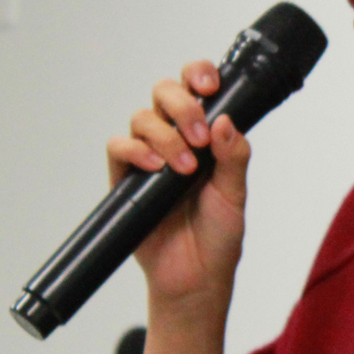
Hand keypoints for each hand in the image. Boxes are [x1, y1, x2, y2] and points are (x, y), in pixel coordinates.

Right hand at [106, 60, 251, 320]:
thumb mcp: (235, 195)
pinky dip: (135, 151)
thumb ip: (234, 157)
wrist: (195, 279)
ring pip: (142, 117)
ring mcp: (148, 157)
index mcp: (205, 134)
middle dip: (182, 105)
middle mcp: (174, 138)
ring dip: (165, 135)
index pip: (197, 88)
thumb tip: (226, 121)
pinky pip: (118, 148)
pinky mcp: (125, 179)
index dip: (199, 75)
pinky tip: (155, 168)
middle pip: (164, 93)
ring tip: (185, 167)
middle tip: (200, 136)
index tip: (211, 85)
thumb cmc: (217, 236)